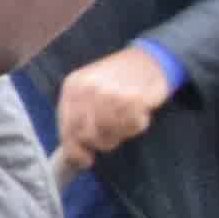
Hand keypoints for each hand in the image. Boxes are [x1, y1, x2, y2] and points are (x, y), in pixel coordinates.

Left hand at [51, 43, 175, 172]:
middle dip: (101, 141)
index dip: (74, 151)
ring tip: (127, 118)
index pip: (66, 129)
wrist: (152, 57)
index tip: (84, 160)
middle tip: (114, 132)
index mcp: (72, 87)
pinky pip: (131, 127)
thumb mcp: (90, 89)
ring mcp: (109, 93)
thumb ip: (79, 116)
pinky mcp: (133, 97)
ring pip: (108, 134)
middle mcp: (87, 89)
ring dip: (121, 133)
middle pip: (86, 135)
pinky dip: (137, 125)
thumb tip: (73, 154)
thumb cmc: (119, 78)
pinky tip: (140, 111)